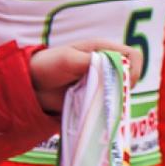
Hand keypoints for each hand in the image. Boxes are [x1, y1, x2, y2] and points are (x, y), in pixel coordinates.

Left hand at [29, 40, 143, 112]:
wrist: (31, 86)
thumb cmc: (48, 65)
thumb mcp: (68, 59)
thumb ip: (89, 61)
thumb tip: (111, 68)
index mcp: (103, 50)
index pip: (133, 57)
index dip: (133, 69)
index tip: (123, 83)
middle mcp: (106, 66)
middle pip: (131, 77)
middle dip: (124, 89)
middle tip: (107, 99)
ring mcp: (101, 84)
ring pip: (122, 93)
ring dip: (115, 102)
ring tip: (97, 106)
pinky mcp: (95, 99)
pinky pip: (110, 106)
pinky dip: (107, 111)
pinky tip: (95, 114)